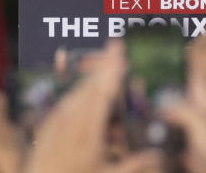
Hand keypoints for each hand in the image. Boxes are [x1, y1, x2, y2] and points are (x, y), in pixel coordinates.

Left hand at [22, 41, 160, 172]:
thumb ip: (133, 165)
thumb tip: (157, 156)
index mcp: (89, 132)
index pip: (103, 94)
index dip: (113, 72)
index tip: (122, 54)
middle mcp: (71, 121)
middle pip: (90, 85)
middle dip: (104, 65)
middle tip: (116, 45)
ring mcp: (57, 120)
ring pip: (77, 91)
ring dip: (92, 79)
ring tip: (106, 65)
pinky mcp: (47, 124)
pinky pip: (65, 102)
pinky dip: (78, 94)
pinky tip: (86, 92)